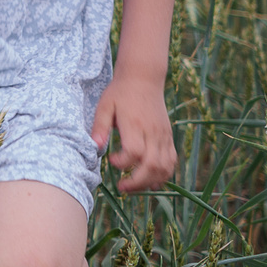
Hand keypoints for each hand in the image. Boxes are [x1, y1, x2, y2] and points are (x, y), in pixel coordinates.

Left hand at [91, 75, 176, 191]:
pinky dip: (163, 174)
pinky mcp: (168, 137)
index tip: (111, 160)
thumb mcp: (105, 106)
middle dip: (137, 182)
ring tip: (134, 186)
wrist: (144, 78)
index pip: (134, 152)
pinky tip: (150, 181)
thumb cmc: (120, 93)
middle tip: (122, 188)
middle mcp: (153, 132)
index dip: (123, 163)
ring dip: (150, 182)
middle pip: (152, 165)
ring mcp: (163, 135)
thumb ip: (99, 127)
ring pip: (165, 167)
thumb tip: (95, 147)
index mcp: (135, 124)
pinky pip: (171, 161)